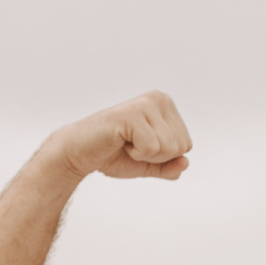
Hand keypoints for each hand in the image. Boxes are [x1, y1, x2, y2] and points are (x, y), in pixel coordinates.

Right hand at [55, 92, 193, 183]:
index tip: (139, 146)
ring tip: (125, 143)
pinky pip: (152, 148)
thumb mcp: (147, 164)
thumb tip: (185, 163)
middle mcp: (159, 99)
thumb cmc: (112, 154)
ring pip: (168, 148)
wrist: (79, 153)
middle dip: (155, 157)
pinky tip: (119, 142)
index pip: (186, 145)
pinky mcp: (132, 114)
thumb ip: (168, 166)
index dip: (162, 157)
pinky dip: (135, 154)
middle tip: (130, 146)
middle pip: (180, 146)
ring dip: (144, 155)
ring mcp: (146, 104)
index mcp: (166, 106)